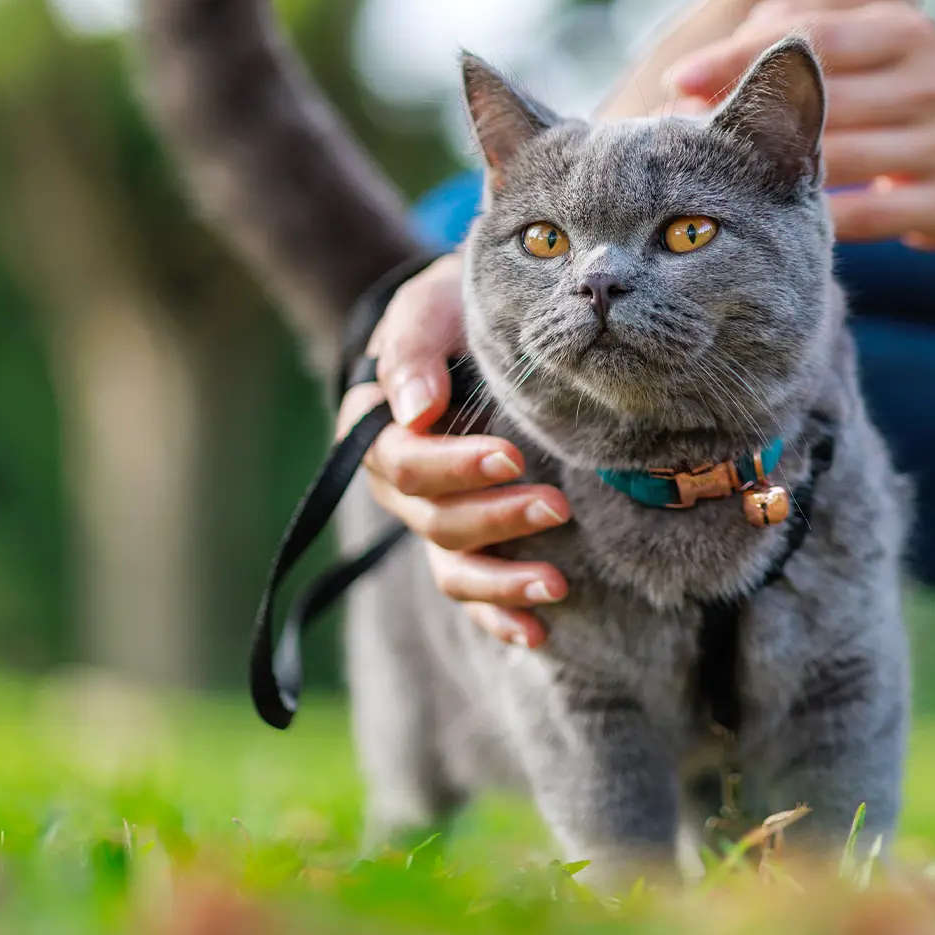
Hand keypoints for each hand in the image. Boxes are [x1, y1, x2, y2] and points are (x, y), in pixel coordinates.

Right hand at [334, 252, 570, 647]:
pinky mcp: (470, 540)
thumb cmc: (457, 306)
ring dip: (502, 581)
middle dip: (495, 518)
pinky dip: (500, 616)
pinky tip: (539, 630)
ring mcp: (433, 517)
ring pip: (451, 567)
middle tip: (556, 506)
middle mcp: (399, 482)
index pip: (403, 463)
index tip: (511, 456)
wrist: (487, 318)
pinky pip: (472, 593)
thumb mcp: (432, 303)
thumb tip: (415, 410)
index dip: (454, 467)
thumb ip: (414, 347)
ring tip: (557, 584)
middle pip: (431, 520)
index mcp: (377, 426)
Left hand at [666, 0, 934, 247]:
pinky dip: (814, 220)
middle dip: (743, 119)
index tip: (677, 78)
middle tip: (677, 136)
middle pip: (821, 100)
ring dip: (766, 173)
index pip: (813, 37)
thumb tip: (699, 68)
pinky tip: (764, 223)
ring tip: (705, 181)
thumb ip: (786, 38)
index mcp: (907, 33)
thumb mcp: (857, 51)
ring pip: (840, 159)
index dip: (741, 56)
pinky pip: (866, 216)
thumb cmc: (885, 98)